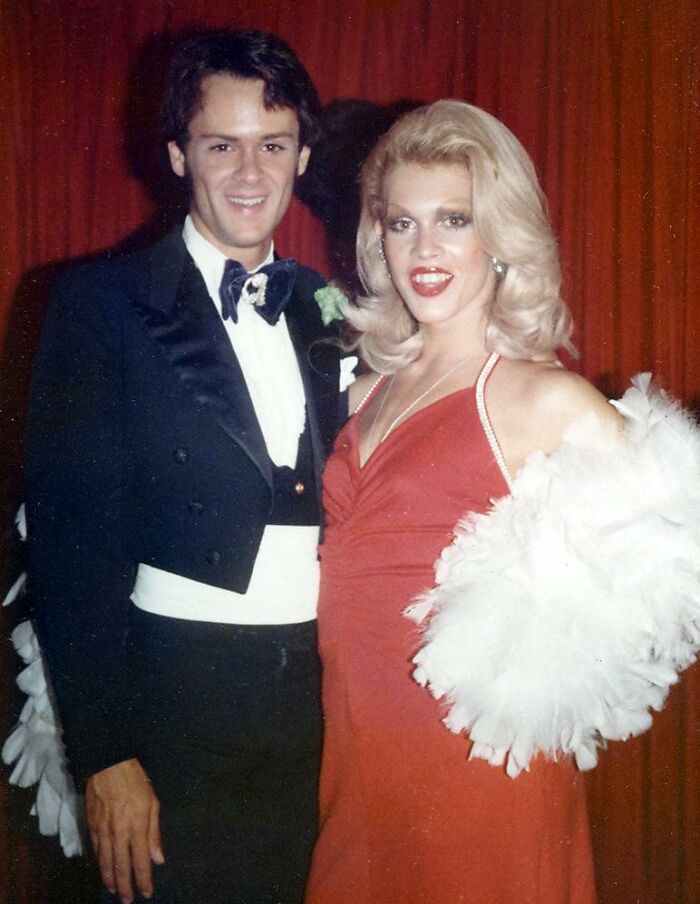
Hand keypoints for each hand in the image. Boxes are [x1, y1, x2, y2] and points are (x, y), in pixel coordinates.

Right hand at [86, 758, 163, 902]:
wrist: (108, 764)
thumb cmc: (135, 781)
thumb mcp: (152, 802)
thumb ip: (154, 832)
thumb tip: (158, 859)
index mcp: (136, 826)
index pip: (141, 861)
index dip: (144, 879)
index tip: (147, 892)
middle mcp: (118, 832)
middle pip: (121, 866)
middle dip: (125, 886)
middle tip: (128, 900)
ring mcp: (102, 830)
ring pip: (106, 862)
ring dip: (110, 879)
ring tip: (115, 890)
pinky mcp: (91, 825)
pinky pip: (96, 850)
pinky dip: (100, 863)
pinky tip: (103, 869)